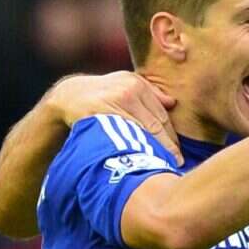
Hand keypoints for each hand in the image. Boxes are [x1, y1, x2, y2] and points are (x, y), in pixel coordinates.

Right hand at [47, 72, 182, 164]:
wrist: (71, 95)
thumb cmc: (105, 92)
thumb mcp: (126, 82)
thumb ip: (151, 91)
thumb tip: (172, 103)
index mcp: (138, 85)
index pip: (161, 116)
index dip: (171, 138)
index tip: (177, 154)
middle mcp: (128, 92)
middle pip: (154, 126)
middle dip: (167, 147)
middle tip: (175, 163)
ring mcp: (113, 104)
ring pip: (139, 132)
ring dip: (152, 151)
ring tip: (160, 166)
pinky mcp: (99, 116)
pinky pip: (120, 137)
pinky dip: (131, 150)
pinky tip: (139, 160)